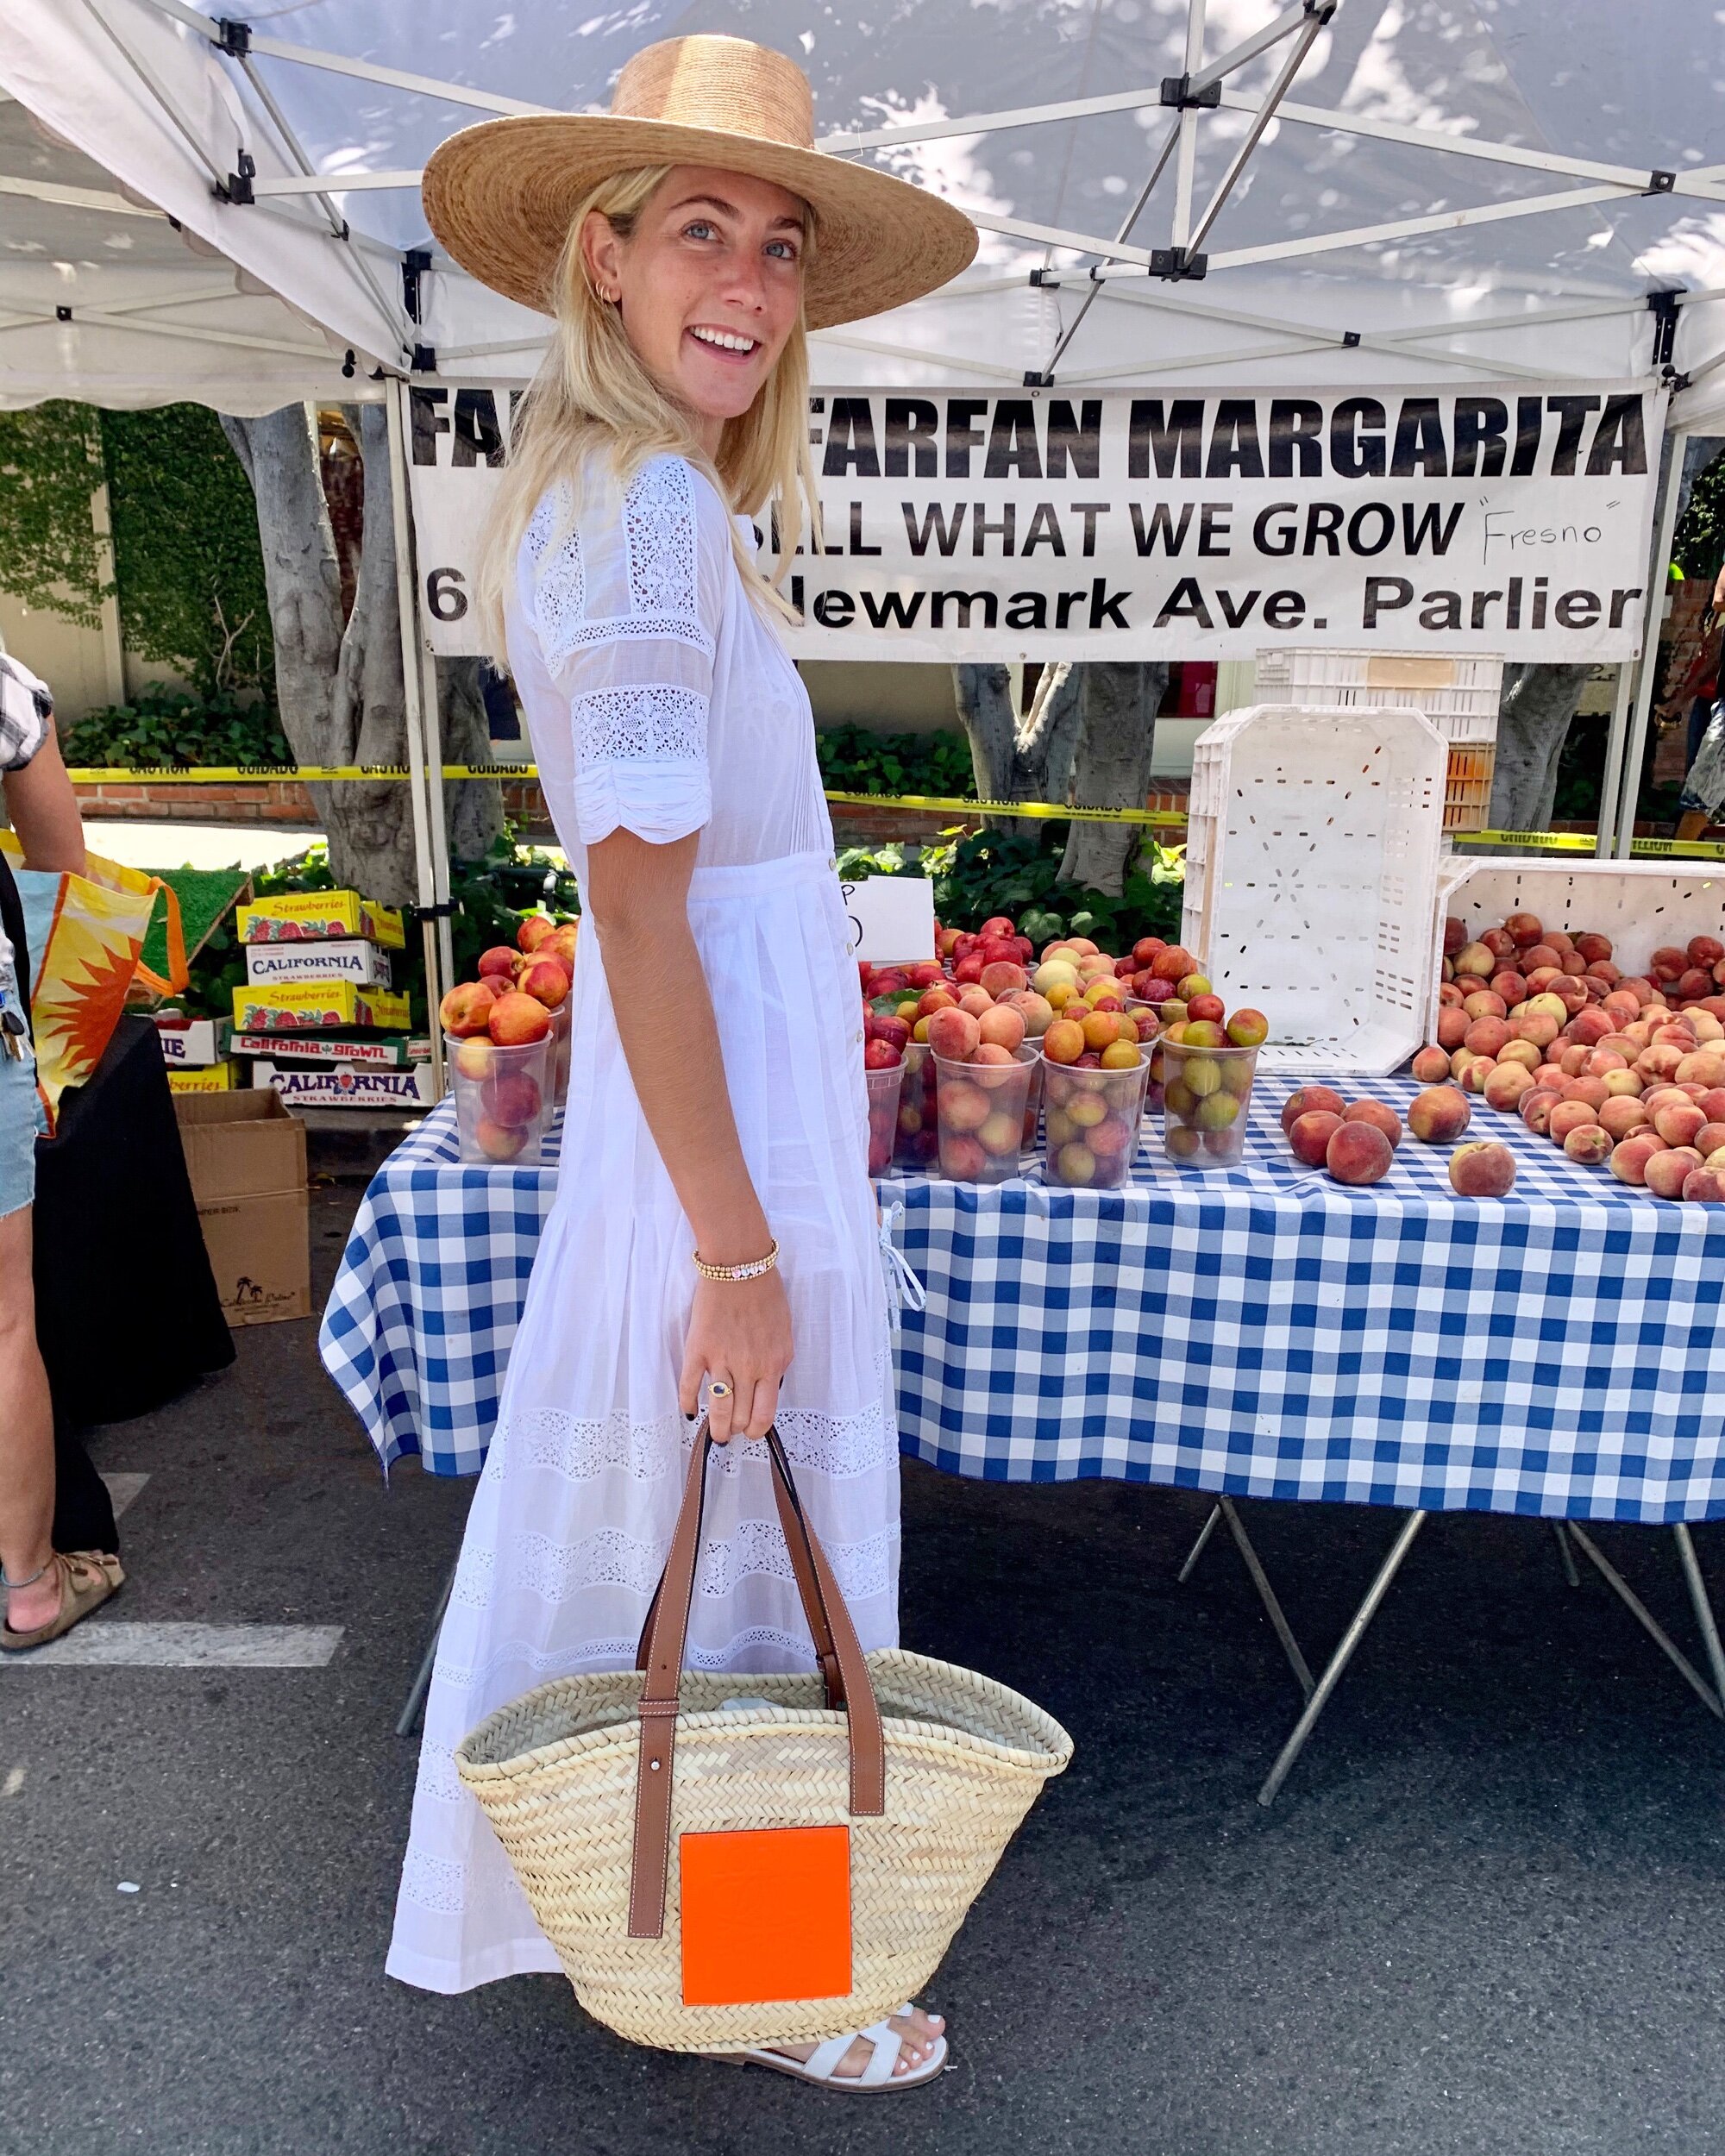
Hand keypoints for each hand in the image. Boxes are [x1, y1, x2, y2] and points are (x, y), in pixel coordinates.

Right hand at [678, 1270, 792, 1440]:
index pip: (765, 1413)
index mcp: (773, 1364)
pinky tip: (689, 1411)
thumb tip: (767, 1388)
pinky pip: (690, 1385)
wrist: (741, 1267)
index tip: (751, 1433)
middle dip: (736, 1430)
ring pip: (718, 1408)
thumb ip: (776, 1364)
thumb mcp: (784, 1335)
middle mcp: (748, 1367)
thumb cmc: (766, 1296)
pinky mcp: (698, 1349)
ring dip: (715, 1427)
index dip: (756, 1430)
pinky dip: (688, 1403)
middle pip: (740, 1416)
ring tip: (714, 1434)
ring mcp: (722, 1359)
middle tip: (731, 1432)